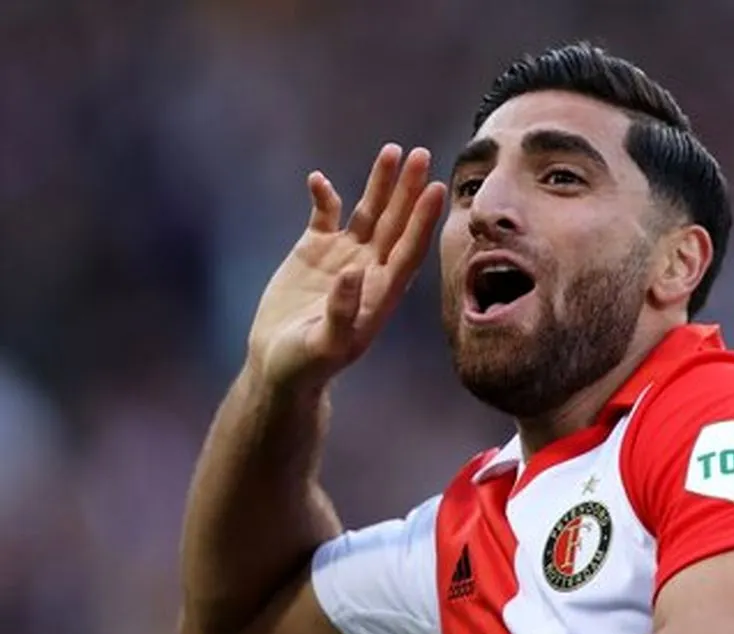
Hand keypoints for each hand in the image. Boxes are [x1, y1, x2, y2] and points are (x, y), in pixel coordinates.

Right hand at [246, 144, 446, 390]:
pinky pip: (324, 215)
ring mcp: (343, 255)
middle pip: (396, 222)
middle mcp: (370, 269)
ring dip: (379, 183)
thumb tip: (353, 273)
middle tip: (422, 154)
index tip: (436, 190)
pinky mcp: (314, 250)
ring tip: (392, 151)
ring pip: (368, 212)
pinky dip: (324, 197)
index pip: (409, 249)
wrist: (279, 364)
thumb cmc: (307, 364)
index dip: (423, 220)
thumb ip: (342, 311)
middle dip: (408, 190)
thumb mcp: (324, 346)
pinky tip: (319, 180)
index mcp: (382, 292)